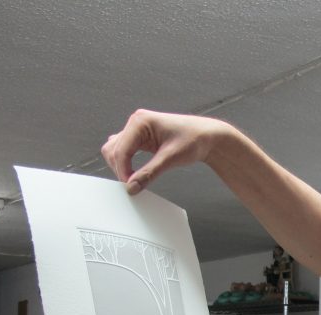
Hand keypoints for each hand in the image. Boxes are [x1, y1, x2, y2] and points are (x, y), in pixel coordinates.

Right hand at [101, 109, 231, 194]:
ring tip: (134, 181)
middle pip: (113, 150)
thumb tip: (132, 187)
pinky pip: (125, 151)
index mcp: (140, 121)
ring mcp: (136, 130)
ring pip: (116, 150)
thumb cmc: (194, 140)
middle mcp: (135, 123)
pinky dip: (126, 163)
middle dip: (120, 169)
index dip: (123, 171)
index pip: (121, 150)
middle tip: (132, 186)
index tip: (129, 187)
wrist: (207, 137)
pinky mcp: (140, 138)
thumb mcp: (171, 159)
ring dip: (121, 166)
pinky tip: (136, 174)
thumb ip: (149, 173)